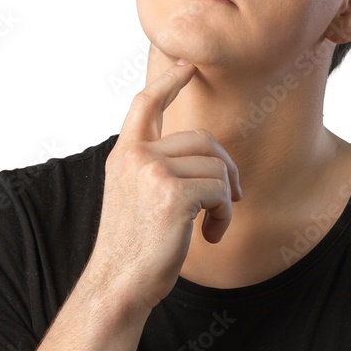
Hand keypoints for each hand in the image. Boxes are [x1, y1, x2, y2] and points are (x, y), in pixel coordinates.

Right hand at [85, 60, 241, 311]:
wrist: (118, 283)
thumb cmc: (132, 248)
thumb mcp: (134, 197)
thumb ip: (155, 169)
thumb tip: (204, 158)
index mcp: (124, 155)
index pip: (146, 105)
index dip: (169, 82)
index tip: (188, 66)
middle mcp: (135, 157)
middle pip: (203, 140)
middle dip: (226, 167)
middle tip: (231, 197)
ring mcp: (153, 172)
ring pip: (216, 167)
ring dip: (225, 199)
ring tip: (212, 225)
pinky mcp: (173, 195)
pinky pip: (220, 190)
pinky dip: (224, 215)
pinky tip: (210, 235)